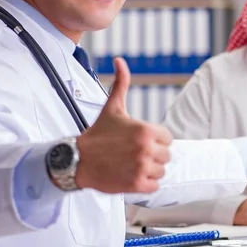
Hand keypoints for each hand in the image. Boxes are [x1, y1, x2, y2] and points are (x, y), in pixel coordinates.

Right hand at [75, 57, 172, 192]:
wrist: (78, 160)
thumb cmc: (98, 133)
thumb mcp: (112, 107)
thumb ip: (121, 83)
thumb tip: (119, 60)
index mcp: (146, 130)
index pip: (168, 138)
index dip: (154, 140)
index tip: (138, 141)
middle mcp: (146, 149)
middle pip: (166, 156)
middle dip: (152, 155)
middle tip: (132, 153)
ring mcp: (142, 168)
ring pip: (161, 171)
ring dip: (149, 170)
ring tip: (131, 164)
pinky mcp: (137, 185)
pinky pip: (155, 186)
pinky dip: (145, 183)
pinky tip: (131, 175)